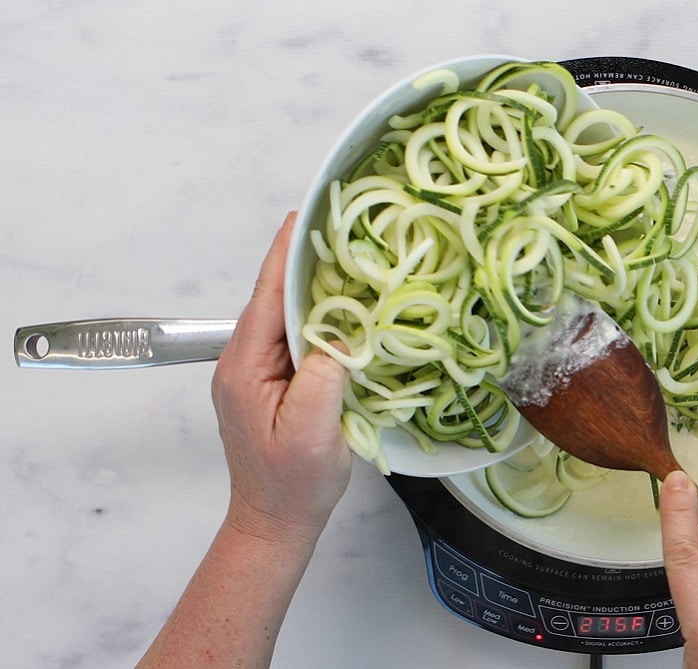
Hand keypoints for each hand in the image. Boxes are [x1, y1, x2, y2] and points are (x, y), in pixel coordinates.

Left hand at [211, 211, 351, 546]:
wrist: (274, 523)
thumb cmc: (293, 485)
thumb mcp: (314, 431)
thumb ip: (325, 376)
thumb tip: (343, 332)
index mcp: (246, 367)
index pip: (267, 298)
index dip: (287, 255)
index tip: (305, 215)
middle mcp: (243, 362)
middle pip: (274, 300)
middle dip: (305, 263)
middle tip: (342, 231)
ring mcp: (255, 373)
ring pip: (285, 318)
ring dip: (314, 290)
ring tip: (349, 261)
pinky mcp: (271, 383)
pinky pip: (293, 339)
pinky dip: (318, 319)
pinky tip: (343, 311)